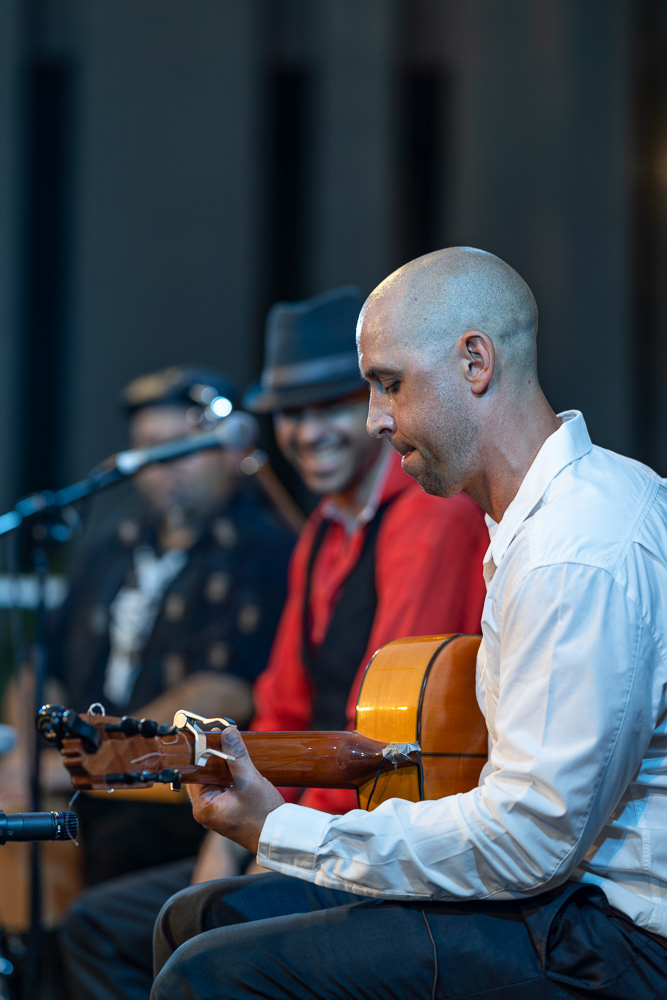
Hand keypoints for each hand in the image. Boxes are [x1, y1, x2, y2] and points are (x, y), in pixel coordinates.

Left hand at [187, 727, 283, 853]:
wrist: (280, 836)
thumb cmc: (263, 815)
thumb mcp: (249, 781)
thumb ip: (236, 755)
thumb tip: (228, 732)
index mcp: (203, 807)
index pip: (194, 773)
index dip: (202, 752)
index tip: (211, 735)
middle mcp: (206, 811)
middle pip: (204, 775)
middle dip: (214, 757)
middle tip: (224, 737)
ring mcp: (217, 811)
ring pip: (215, 780)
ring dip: (224, 765)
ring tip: (233, 747)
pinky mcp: (228, 810)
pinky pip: (224, 787)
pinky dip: (229, 775)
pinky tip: (239, 763)